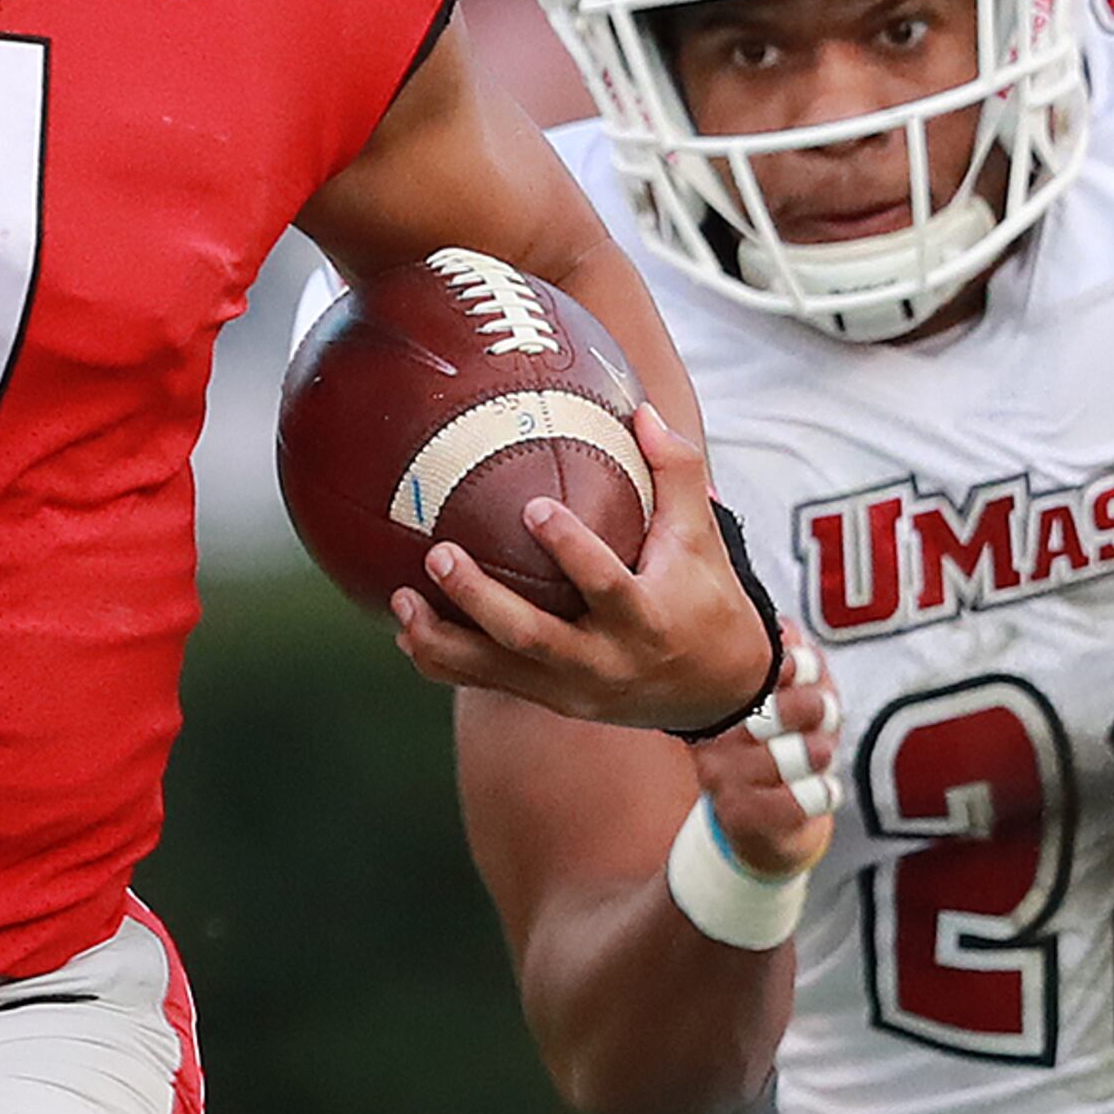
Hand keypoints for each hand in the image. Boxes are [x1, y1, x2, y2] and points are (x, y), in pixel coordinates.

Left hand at [388, 408, 784, 730]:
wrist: (713, 689)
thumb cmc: (704, 598)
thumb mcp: (701, 538)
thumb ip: (675, 473)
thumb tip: (642, 411)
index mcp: (646, 620)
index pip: (607, 586)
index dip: (572, 551)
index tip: (534, 507)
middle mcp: (607, 662)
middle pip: (535, 638)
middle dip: (482, 601)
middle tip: (439, 553)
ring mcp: (575, 690)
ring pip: (499, 672)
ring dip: (445, 639)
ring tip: (401, 601)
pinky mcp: (552, 702)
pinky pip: (489, 685)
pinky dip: (444, 663)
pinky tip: (406, 633)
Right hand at [693, 630, 842, 876]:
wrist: (764, 827)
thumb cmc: (778, 751)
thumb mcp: (789, 697)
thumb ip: (794, 660)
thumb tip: (791, 631)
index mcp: (719, 697)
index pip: (761, 666)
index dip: (800, 667)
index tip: (808, 674)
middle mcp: (711, 734)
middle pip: (781, 707)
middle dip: (817, 709)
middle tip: (824, 717)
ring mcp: (721, 775)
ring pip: (795, 753)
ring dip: (822, 753)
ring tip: (819, 756)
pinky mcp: (739, 814)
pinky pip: (801, 798)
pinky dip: (823, 793)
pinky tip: (820, 789)